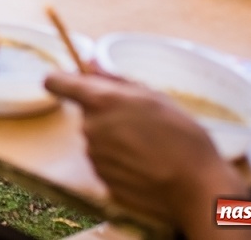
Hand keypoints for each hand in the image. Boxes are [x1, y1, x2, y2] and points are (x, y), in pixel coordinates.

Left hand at [45, 72, 240, 227]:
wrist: (196, 188)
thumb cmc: (182, 136)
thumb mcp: (154, 97)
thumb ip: (116, 79)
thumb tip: (90, 63)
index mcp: (100, 101)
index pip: (55, 82)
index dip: (62, 80)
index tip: (75, 83)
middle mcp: (90, 127)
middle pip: (85, 113)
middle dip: (104, 113)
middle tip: (137, 120)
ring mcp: (94, 156)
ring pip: (95, 137)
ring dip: (113, 138)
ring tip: (147, 145)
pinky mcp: (101, 179)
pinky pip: (104, 161)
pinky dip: (118, 160)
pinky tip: (144, 164)